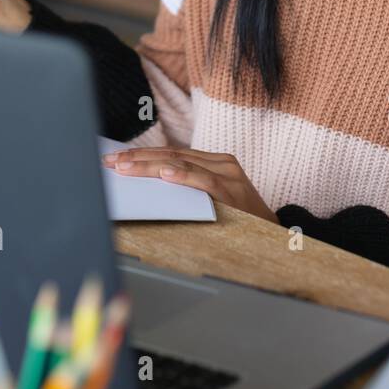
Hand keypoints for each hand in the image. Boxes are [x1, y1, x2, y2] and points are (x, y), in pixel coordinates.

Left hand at [102, 147, 277, 222]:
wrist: (277, 236)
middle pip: (171, 154)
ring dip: (149, 165)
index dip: (141, 155)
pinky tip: (163, 173)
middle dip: (137, 158)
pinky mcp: (232, 189)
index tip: (115, 158)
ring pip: (181, 163)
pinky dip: (182, 176)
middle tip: (110, 161)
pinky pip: (203, 180)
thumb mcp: (213, 200)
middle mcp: (221, 163)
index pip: (170, 153)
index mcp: (214, 162)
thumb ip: (189, 191)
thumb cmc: (240, 221)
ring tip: (125, 167)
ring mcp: (228, 174)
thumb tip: (147, 189)